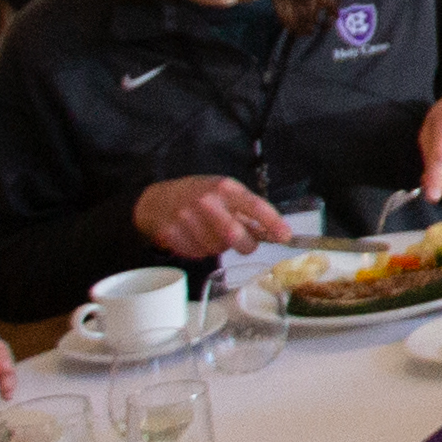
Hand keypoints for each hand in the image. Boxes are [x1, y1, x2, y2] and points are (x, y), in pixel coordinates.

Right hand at [129, 173, 290, 259]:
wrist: (156, 200)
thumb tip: (276, 233)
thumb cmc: (199, 196)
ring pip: (218, 248)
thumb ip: (249, 212)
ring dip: (220, 246)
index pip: (254, 205)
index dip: (272, 222)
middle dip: (246, 245)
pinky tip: (195, 236)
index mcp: (225, 187)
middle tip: (246, 243)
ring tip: (210, 231)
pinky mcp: (172, 234)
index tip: (285, 236)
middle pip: (235, 235)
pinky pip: (199, 254)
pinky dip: (202, 250)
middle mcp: (206, 201)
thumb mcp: (225, 194)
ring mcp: (186, 218)